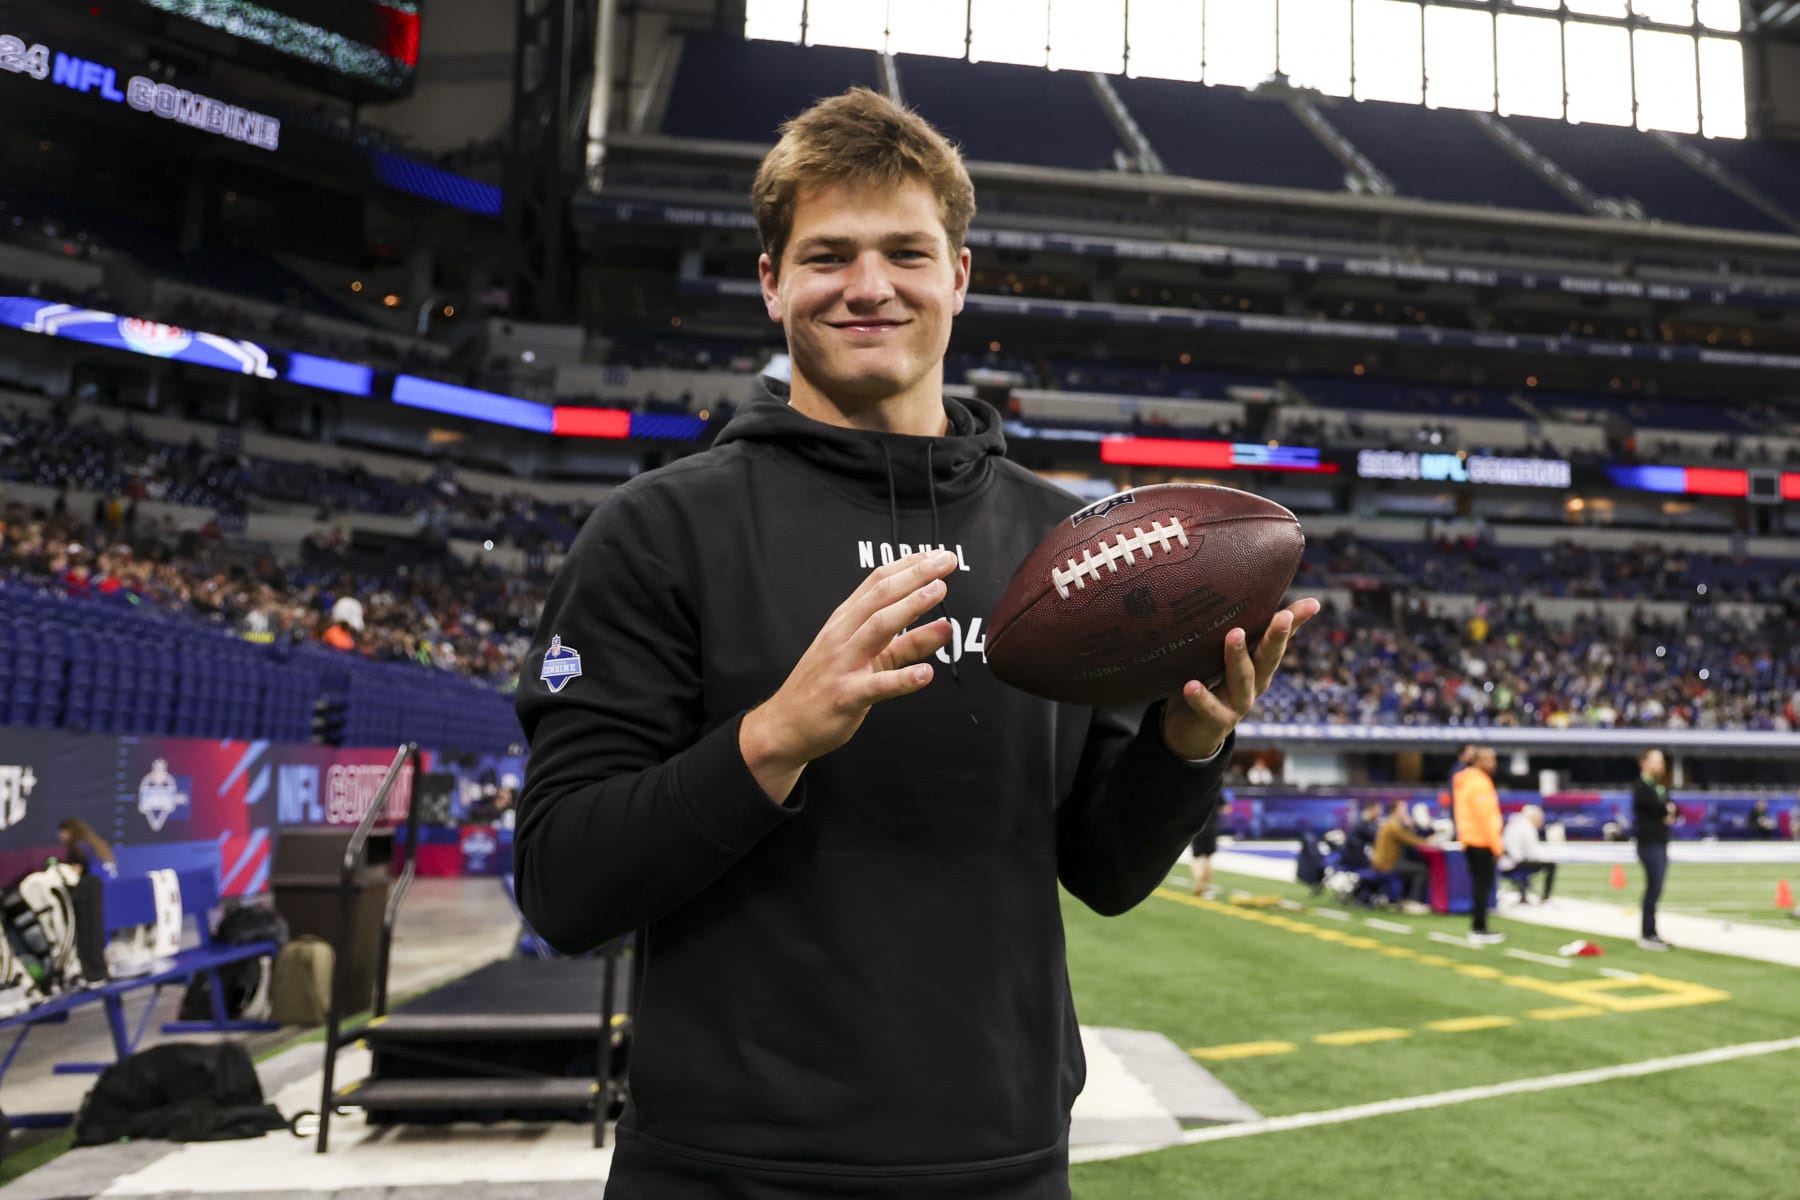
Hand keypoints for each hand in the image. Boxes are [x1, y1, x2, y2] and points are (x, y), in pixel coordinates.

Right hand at [740, 550, 960, 802]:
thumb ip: (909, 643)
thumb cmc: (827, 686)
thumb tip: (946, 625)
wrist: (786, 724)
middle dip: (915, 575)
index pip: (877, 582)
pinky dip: (902, 679)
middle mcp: (842, 636)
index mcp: (845, 621)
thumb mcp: (870, 659)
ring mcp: (843, 664)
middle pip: (880, 596)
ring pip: (877, 628)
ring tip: (939, 592)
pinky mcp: (846, 696)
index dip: (909, 565)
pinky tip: (926, 673)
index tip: (938, 554)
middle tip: (947, 561)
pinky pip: (876, 685)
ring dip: (910, 606)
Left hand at [1162, 598, 1321, 760]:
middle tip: (1283, 615)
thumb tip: (1237, 591)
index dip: (1296, 622)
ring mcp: (1237, 703)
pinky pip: (1209, 708)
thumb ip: (1235, 634)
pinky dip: (1201, 697)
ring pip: (1241, 680)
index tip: (1312, 604)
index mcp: (1258, 664)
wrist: (1192, 731)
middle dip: (1277, 637)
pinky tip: (1191, 686)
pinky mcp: (1216, 721)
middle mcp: (1254, 683)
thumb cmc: (1211, 682)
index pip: (1279, 639)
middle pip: (1269, 657)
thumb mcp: (1225, 657)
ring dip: (1238, 657)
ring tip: (1235, 634)